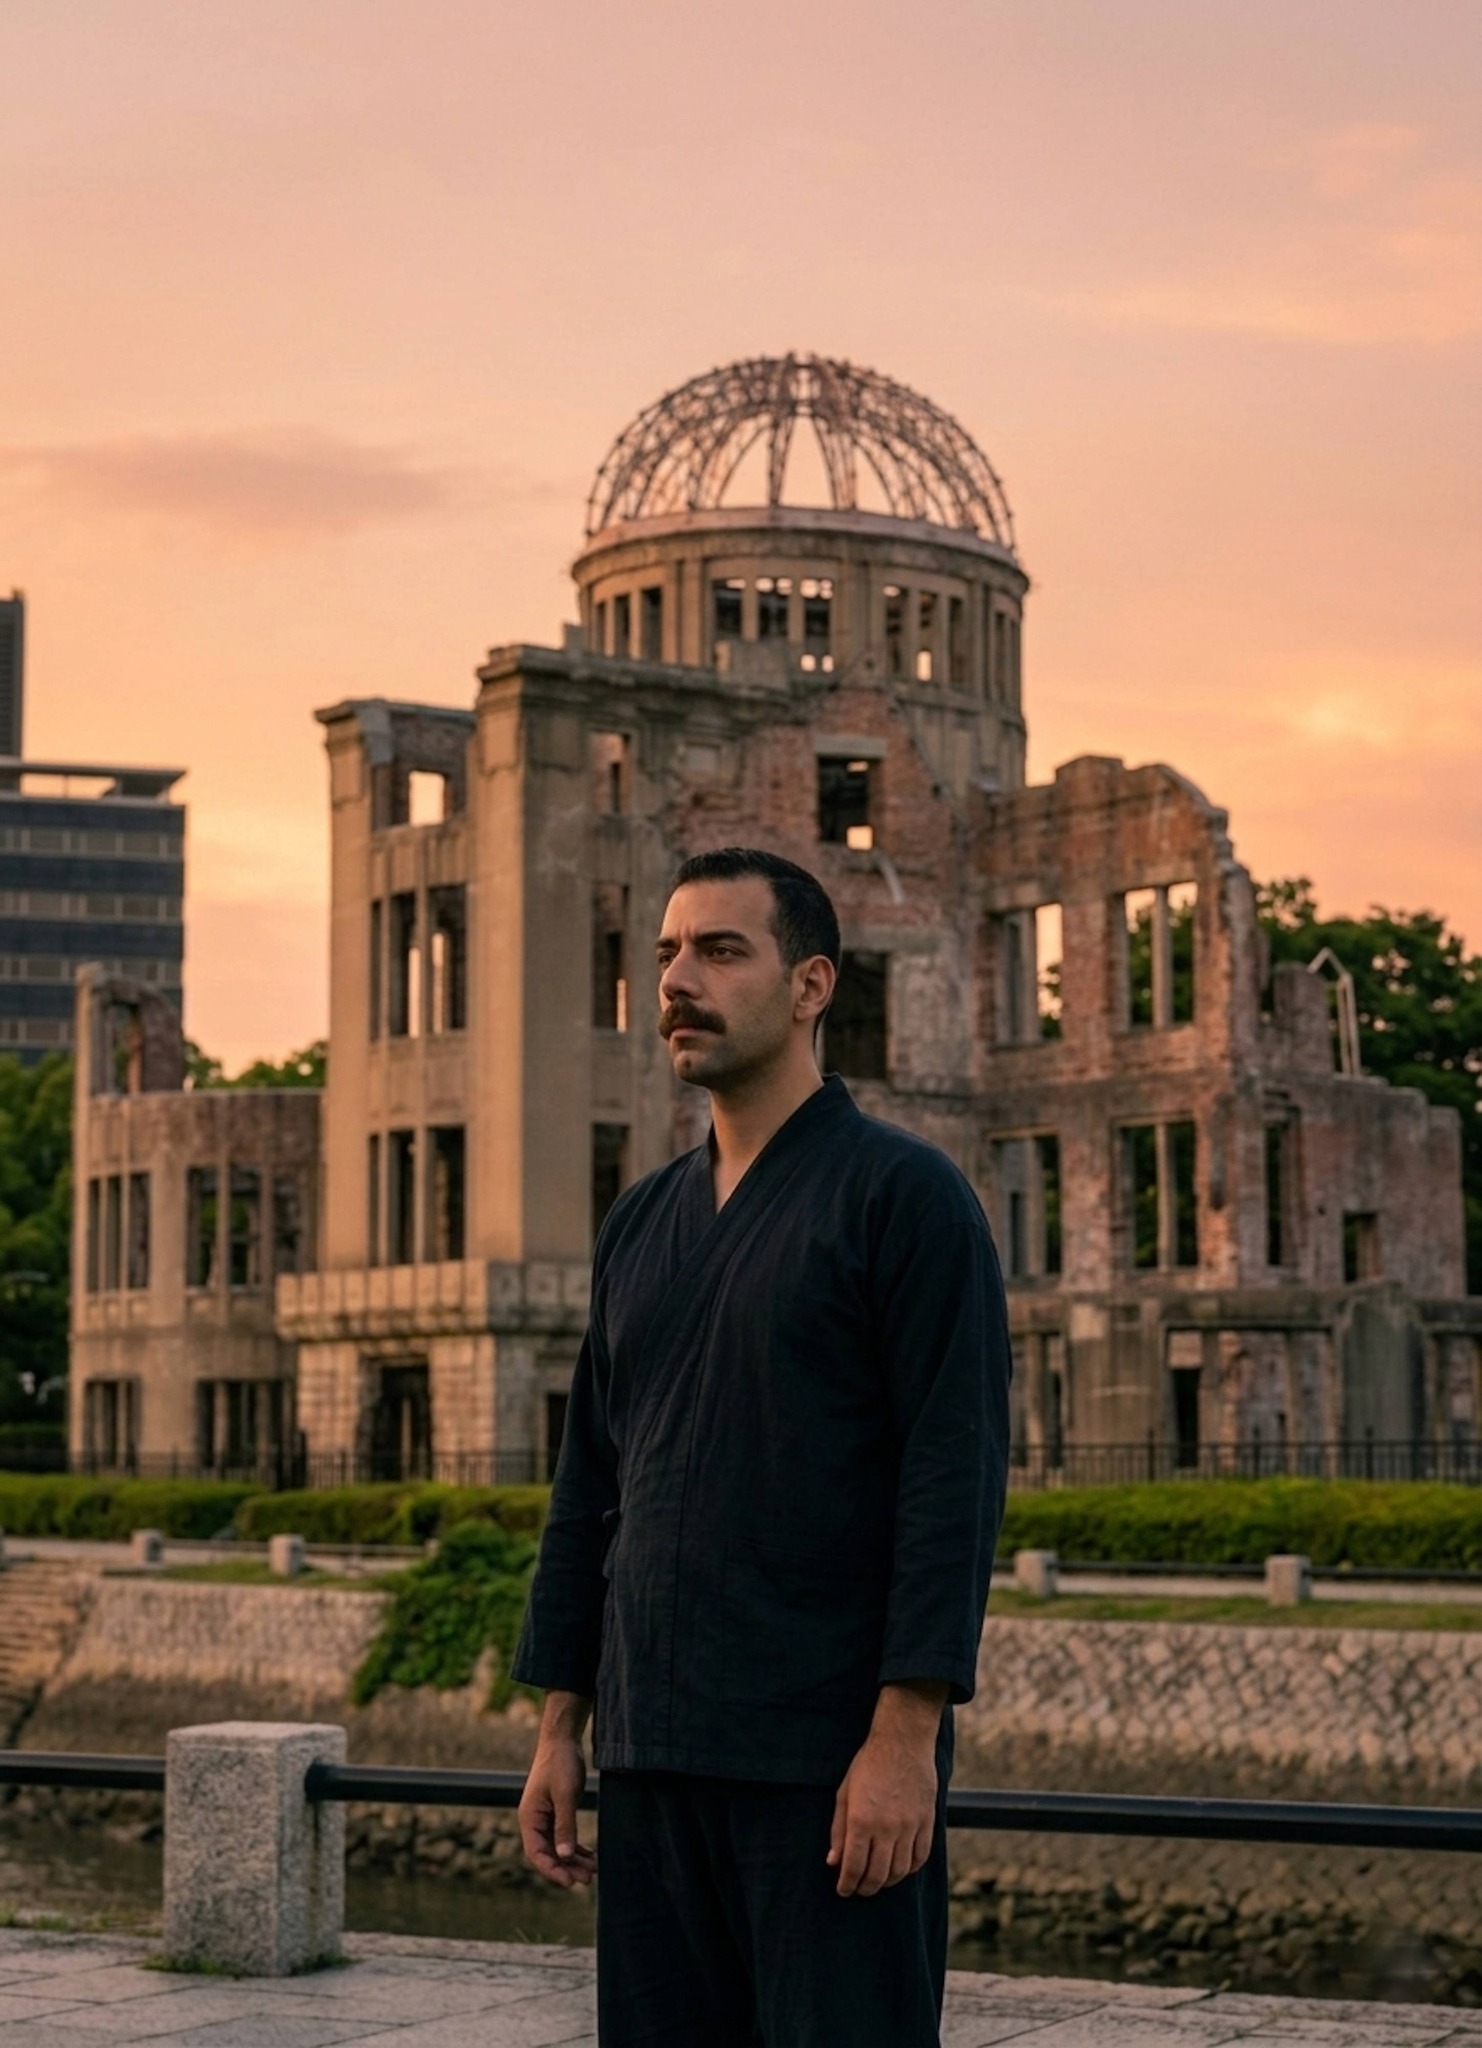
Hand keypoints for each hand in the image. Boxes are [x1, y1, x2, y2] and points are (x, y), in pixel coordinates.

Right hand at [518, 1695, 595, 1887]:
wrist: (563, 1739)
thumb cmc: (560, 1763)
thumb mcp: (565, 1795)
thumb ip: (565, 1826)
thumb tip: (565, 1857)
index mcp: (529, 1818)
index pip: (536, 1854)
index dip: (552, 1870)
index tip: (570, 1882)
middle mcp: (534, 1821)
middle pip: (548, 1854)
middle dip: (566, 1868)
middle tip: (587, 1880)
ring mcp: (545, 1817)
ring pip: (558, 1847)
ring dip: (573, 1860)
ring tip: (592, 1871)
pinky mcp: (557, 1812)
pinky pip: (564, 1837)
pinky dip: (576, 1848)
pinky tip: (590, 1856)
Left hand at [827, 1681, 944, 1897]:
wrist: (903, 1742)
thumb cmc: (868, 1765)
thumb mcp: (845, 1793)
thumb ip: (838, 1829)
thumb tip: (833, 1861)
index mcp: (861, 1820)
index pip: (853, 1867)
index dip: (847, 1884)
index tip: (843, 1890)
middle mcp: (886, 1828)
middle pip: (877, 1874)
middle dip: (865, 1888)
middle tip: (859, 1890)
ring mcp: (909, 1826)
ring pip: (900, 1871)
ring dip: (887, 1882)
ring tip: (878, 1882)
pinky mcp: (926, 1822)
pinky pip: (920, 1857)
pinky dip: (910, 1869)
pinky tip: (901, 1869)